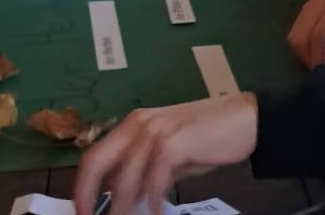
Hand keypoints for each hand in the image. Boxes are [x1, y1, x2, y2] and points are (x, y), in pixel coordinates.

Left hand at [75, 94, 258, 214]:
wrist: (244, 119)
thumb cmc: (207, 136)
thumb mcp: (169, 152)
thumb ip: (145, 170)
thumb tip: (124, 197)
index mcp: (133, 124)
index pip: (94, 155)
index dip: (82, 186)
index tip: (81, 211)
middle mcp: (138, 124)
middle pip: (96, 160)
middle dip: (86, 195)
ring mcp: (156, 132)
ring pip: (125, 177)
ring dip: (121, 208)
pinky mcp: (176, 143)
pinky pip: (155, 179)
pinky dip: (153, 201)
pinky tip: (157, 213)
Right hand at [287, 0, 324, 68]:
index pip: (321, 36)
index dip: (320, 59)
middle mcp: (318, 4)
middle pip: (301, 38)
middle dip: (309, 60)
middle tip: (324, 74)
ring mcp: (309, 5)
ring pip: (294, 36)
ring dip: (304, 54)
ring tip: (322, 64)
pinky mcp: (305, 9)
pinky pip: (296, 32)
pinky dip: (303, 46)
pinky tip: (318, 52)